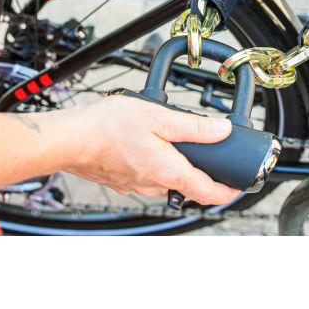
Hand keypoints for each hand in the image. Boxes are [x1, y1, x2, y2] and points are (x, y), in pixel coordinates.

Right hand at [65, 95, 239, 204]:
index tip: (238, 188)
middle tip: (209, 155)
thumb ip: (194, 127)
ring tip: (175, 143)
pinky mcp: (120, 180)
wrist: (70, 139)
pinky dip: (153, 164)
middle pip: (187, 185)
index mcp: (168, 171)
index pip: (207, 192)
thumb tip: (222, 131)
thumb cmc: (109, 127)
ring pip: (165, 180)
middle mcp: (153, 184)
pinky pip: (145, 176)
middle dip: (199, 172)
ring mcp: (135, 185)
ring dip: (174, 167)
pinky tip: (146, 145)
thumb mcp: (160, 117)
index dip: (227, 192)